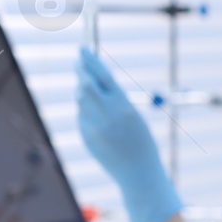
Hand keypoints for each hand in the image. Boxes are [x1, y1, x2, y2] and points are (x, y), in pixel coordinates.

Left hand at [76, 47, 180, 221]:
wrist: (138, 172)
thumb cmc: (142, 142)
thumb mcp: (133, 116)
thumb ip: (113, 99)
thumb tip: (90, 82)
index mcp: (123, 106)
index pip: (102, 76)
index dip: (91, 60)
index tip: (82, 49)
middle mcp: (107, 115)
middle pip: (85, 84)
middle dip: (81, 72)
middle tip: (79, 63)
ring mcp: (93, 126)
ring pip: (81, 100)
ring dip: (84, 92)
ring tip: (95, 95)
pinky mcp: (85, 136)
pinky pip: (82, 116)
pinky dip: (87, 112)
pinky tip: (100, 122)